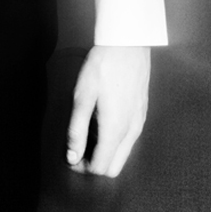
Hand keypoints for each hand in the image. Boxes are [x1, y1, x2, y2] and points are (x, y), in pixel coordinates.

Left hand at [66, 45, 149, 176]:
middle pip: (113, 168)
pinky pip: (128, 141)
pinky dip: (114, 142)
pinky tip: (100, 122)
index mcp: (116, 130)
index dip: (81, 167)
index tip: (68, 154)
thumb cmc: (103, 66)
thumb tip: (71, 157)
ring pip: (122, 155)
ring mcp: (139, 124)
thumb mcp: (82, 96)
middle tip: (76, 147)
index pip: (99, 168)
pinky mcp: (141, 114)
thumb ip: (76, 130)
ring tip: (86, 132)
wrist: (127, 43)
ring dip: (104, 153)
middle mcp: (131, 132)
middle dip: (93, 164)